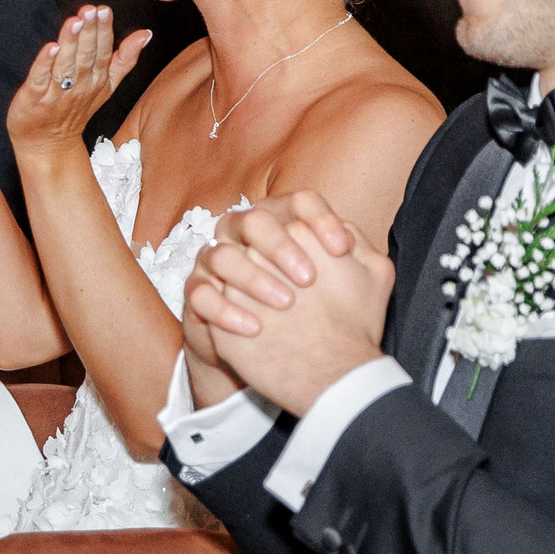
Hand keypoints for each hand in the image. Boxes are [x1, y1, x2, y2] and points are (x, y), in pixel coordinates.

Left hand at [5, 7, 151, 147]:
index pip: (103, 52)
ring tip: (74, 21)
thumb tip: (145, 34)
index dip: (103, 31)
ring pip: (65, 67)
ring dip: (70, 44)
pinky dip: (44, 64)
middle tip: (90, 10)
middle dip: (88, 33)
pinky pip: (40, 80)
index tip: (104, 10)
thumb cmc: (75, 108)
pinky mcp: (34, 99)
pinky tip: (50, 47)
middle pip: (86, 57)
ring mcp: (57, 94)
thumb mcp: (106, 85)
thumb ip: (125, 59)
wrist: (47, 143)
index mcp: (98, 80)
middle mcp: (80, 86)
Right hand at [183, 196, 391, 416]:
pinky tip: (255, 328)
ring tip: (286, 304)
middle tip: (309, 279)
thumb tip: (353, 242)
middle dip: (282, 246)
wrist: (280, 352)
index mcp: (284, 223)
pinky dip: (226, 311)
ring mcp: (217, 262)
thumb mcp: (346, 285)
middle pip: (255, 220)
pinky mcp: (199, 293)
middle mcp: (245, 234)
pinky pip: (201, 295)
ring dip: (253, 278)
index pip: (299, 201)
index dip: (321, 219)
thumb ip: (355, 259)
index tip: (343, 249)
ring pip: (222, 255)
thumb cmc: (317, 311)